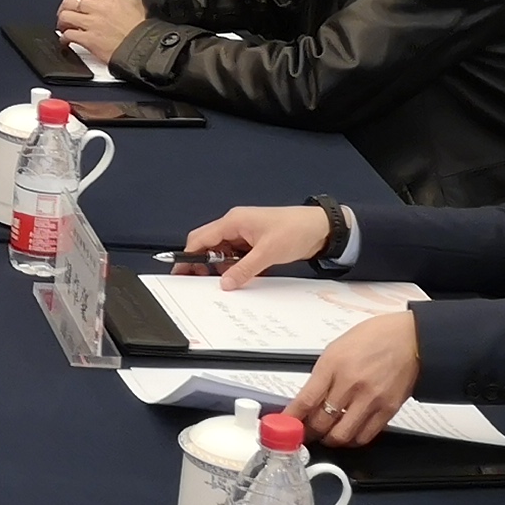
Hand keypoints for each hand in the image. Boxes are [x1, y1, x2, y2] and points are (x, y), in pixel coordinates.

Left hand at [59, 0, 148, 61]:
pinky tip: (67, 40)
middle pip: (70, 1)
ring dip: (63, 22)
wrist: (141, 48)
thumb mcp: (130, 2)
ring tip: (65, 26)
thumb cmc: (137, 29)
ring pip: (66, 16)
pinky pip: (69, 34)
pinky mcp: (89, 40)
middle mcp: (99, 8)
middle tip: (65, 13)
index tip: (72, 0)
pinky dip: (65, 38)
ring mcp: (93, 24)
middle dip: (65, 7)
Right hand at [182, 205, 331, 283]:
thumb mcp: (268, 252)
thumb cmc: (296, 229)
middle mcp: (236, 226)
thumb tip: (226, 283)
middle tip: (202, 282)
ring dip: (224, 267)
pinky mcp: (255, 243)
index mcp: (234, 221)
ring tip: (230, 280)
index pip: (201, 239)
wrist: (322, 228)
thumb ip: (244, 269)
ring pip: (223, 253)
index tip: (181, 272)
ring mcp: (245, 234)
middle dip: (204, 263)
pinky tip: (244, 276)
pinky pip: (238, 257)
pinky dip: (237, 267)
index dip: (189, 256)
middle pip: (209, 246)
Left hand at [291, 313, 422, 445]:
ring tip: (326, 435)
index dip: (292, 419)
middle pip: (321, 422)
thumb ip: (322, 375)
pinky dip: (353, 440)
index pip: (305, 400)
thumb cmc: (374, 338)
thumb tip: (308, 399)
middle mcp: (351, 384)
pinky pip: (365, 436)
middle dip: (309, 432)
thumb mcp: (337, 348)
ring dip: (330, 439)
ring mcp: (370, 399)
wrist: (411, 338)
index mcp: (333, 365)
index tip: (285, 426)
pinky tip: (348, 434)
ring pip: (341, 435)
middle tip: (306, 432)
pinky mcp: (388, 410)